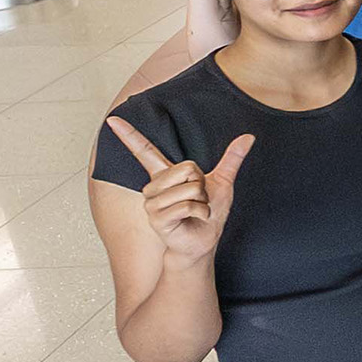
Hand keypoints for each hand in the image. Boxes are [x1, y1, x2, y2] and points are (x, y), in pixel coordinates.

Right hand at [107, 118, 253, 264]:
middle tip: (198, 200)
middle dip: (203, 184)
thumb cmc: (209, 213)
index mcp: (165, 175)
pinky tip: (195, 220)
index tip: (112, 119)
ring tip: (195, 212)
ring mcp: (152, 203)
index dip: (128, 134)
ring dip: (203, 201)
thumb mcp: (223, 182)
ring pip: (190, 188)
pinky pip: (188, 206)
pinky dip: (202, 213)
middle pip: (188, 168)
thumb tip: (249, 136)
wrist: (203, 242)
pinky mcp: (157, 218)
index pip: (144, 150)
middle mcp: (154, 187)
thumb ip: (231, 159)